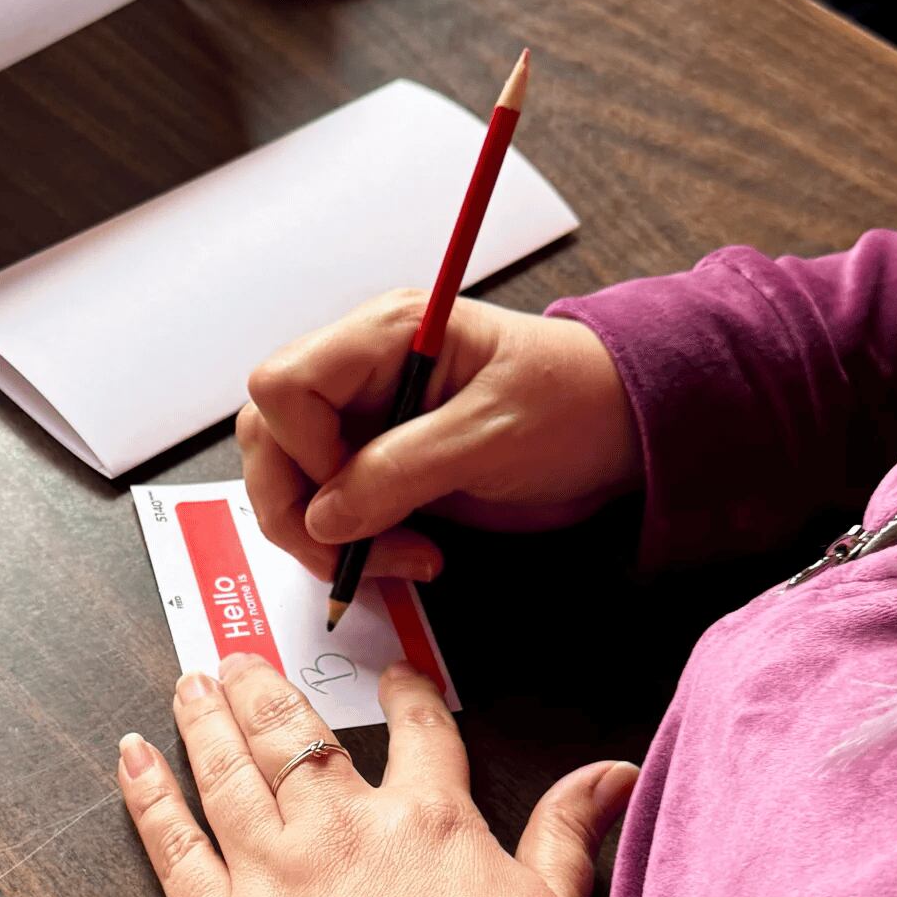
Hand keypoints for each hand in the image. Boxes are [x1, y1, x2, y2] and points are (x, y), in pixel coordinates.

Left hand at [119, 655, 636, 896]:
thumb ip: (570, 834)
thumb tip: (614, 771)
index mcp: (431, 823)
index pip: (418, 732)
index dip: (405, 694)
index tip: (393, 677)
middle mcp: (344, 831)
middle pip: (296, 734)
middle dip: (267, 687)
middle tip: (243, 657)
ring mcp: (274, 876)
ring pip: (227, 769)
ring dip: (204, 716)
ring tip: (190, 680)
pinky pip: (173, 844)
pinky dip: (148, 793)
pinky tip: (133, 755)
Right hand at [239, 294, 638, 585]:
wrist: (627, 429)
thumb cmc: (577, 404)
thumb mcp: (493, 435)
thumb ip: (401, 471)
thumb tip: (322, 518)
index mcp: (385, 335)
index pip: (283, 384)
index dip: (302, 449)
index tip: (351, 497)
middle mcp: (360, 371)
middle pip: (268, 435)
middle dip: (298, 507)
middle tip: (355, 557)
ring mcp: (365, 418)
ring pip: (287, 476)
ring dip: (324, 535)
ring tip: (399, 560)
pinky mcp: (378, 463)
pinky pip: (327, 505)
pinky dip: (349, 543)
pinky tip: (404, 556)